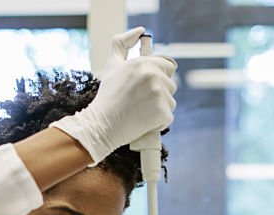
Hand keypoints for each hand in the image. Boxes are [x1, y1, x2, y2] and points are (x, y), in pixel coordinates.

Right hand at [50, 27, 176, 163]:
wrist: (102, 125)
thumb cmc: (107, 95)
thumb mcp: (112, 64)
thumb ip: (122, 42)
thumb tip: (140, 31)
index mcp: (144, 63)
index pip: (168, 66)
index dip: (158, 77)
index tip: (144, 87)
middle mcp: (154, 76)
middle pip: (171, 84)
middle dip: (159, 93)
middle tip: (139, 101)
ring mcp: (160, 95)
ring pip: (171, 101)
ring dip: (159, 107)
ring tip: (140, 111)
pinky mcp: (163, 113)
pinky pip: (168, 117)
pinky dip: (158, 122)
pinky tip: (143, 121)